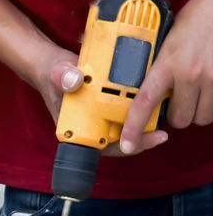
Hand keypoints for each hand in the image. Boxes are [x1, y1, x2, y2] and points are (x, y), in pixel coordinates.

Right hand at [28, 41, 166, 156]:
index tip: (134, 142)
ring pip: (124, 129)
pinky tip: (155, 105)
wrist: (55, 67)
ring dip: (143, 126)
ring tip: (162, 121)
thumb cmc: (54, 73)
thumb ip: (63, 77)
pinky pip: (126, 114)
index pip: (99, 147)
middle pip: (117, 141)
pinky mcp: (108, 107)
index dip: (119, 148)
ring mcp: (100, 117)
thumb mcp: (57, 73)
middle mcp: (89, 126)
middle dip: (138, 140)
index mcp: (75, 128)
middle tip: (159, 135)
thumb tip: (74, 81)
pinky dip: (140, 111)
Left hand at [119, 0, 212, 153]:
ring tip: (199, 89)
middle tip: (181, 97)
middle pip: (179, 119)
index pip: (144, 102)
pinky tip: (212, 86)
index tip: (126, 144)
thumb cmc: (199, 17)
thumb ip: (156, 63)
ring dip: (199, 109)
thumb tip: (136, 82)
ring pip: (202, 117)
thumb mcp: (168, 38)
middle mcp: (191, 74)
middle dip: (179, 112)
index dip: (133, 128)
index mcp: (167, 63)